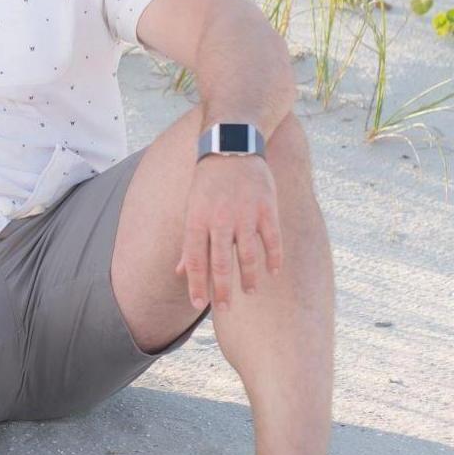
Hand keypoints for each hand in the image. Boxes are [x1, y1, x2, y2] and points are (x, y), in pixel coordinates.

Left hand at [175, 155, 283, 311]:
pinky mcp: (267, 207)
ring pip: (247, 253)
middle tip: (225, 308)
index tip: (198, 304)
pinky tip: (272, 271)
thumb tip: (179, 271)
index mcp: (197, 218)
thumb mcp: (192, 207)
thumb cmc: (208, 181)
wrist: (232, 146)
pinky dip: (273, 257)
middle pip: (220, 261)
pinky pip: (272, 238)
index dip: (196, 283)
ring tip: (249, 292)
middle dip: (221, 288)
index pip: (194, 258)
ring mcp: (245, 213)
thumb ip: (189, 241)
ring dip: (248, 277)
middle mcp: (220, 218)